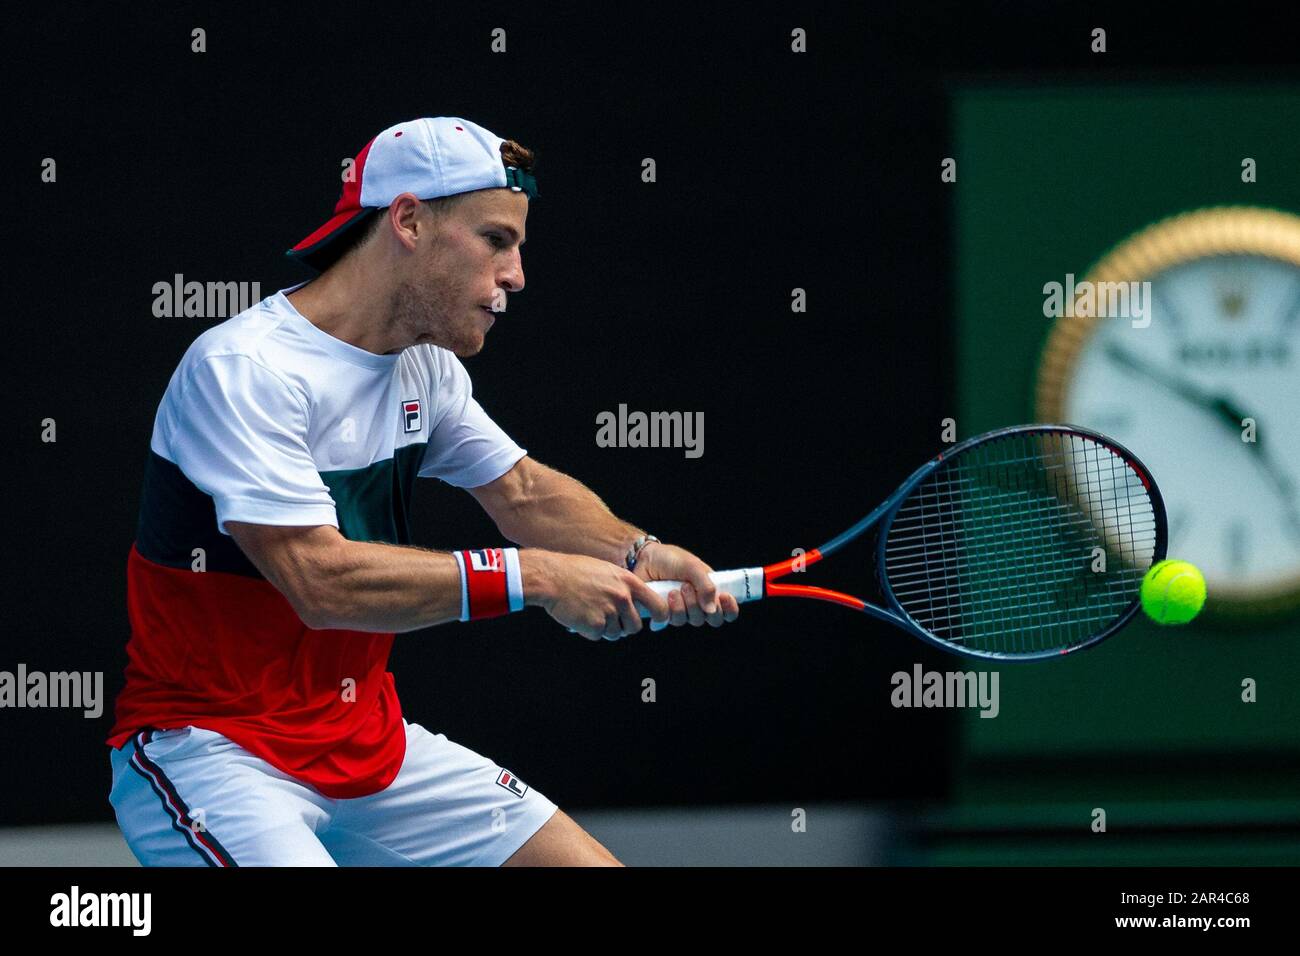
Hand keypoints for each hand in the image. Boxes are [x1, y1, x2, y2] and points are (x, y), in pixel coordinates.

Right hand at [521, 550, 669, 640]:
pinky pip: (598, 636)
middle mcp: (622, 597)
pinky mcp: (595, 625)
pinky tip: (580, 616)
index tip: (657, 620)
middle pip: (634, 626)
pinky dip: (589, 631)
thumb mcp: (606, 571)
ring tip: (589, 612)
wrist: (551, 578)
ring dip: (604, 629)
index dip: (660, 615)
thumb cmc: (574, 572)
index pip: (658, 605)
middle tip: (608, 618)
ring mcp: (609, 612)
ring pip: (615, 633)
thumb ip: (623, 586)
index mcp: (629, 582)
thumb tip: (633, 603)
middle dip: (623, 626)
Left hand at [632, 541, 740, 629]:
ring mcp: (684, 610)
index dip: (730, 609)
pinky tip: (667, 596)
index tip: (724, 597)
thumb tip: (712, 610)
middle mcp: (699, 602)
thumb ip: (706, 586)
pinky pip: (677, 621)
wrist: (643, 559)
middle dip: (704, 605)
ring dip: (687, 605)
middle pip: (714, 619)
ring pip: (695, 621)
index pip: (728, 609)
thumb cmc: (670, 559)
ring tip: (675, 589)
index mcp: (710, 589)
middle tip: (689, 587)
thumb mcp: (692, 566)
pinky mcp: (668, 614)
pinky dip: (674, 609)